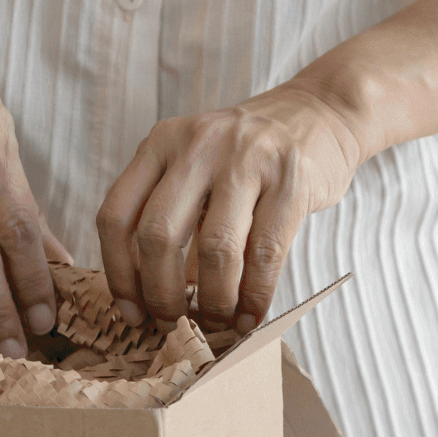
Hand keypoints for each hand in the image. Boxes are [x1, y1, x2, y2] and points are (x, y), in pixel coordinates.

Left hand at [96, 82, 367, 332]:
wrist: (320, 112)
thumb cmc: (250, 155)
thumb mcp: (197, 166)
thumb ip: (171, 215)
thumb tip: (153, 300)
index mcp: (160, 143)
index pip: (117, 215)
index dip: (119, 274)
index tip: (132, 312)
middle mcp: (197, 145)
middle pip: (158, 235)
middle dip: (162, 295)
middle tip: (174, 324)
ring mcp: (247, 159)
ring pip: (214, 249)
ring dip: (213, 301)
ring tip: (217, 323)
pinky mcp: (291, 180)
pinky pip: (266, 254)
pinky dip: (255, 296)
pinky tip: (251, 315)